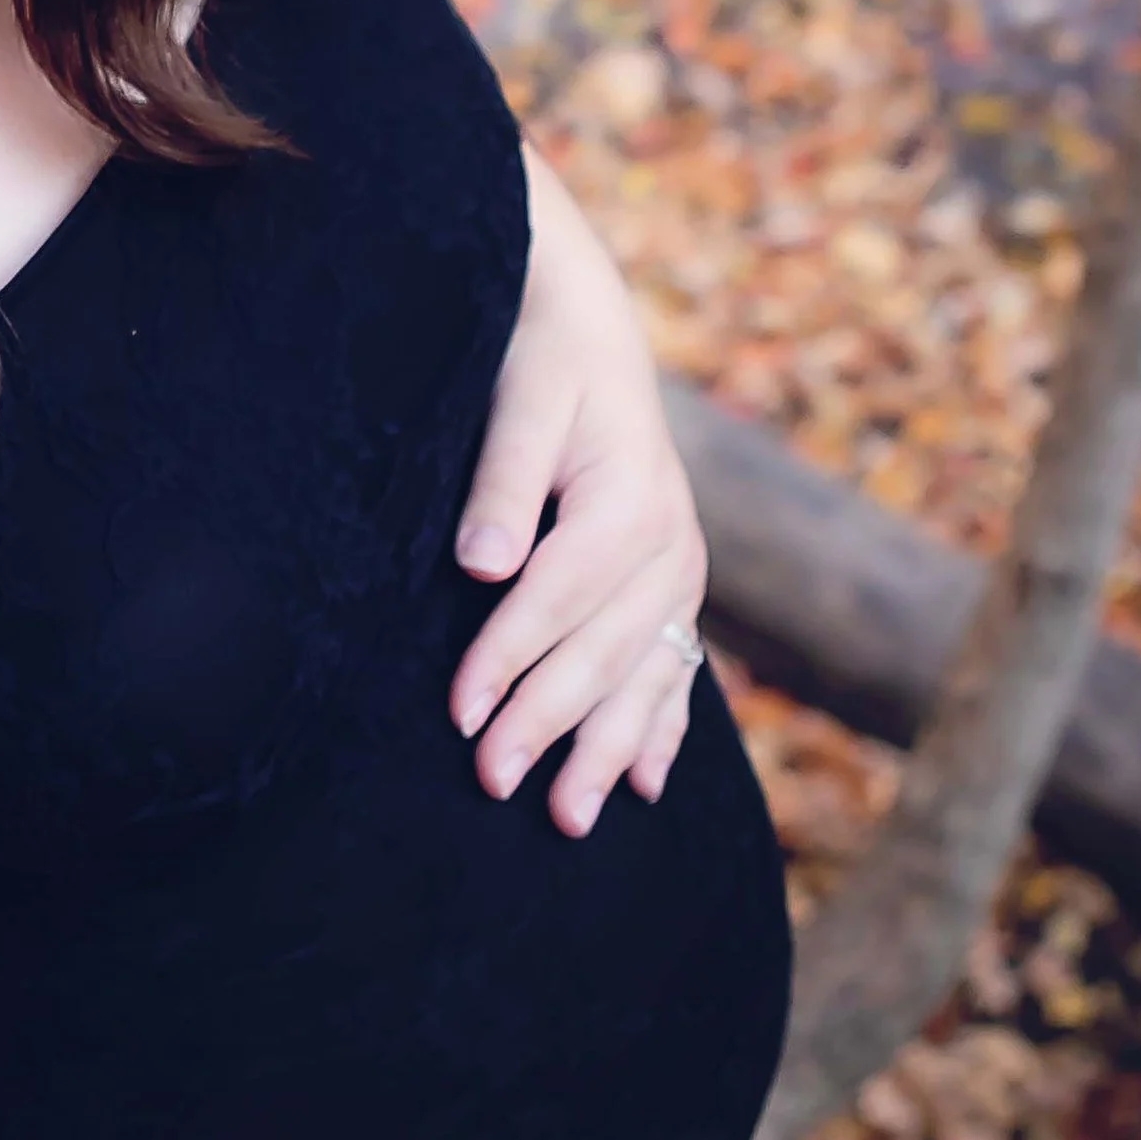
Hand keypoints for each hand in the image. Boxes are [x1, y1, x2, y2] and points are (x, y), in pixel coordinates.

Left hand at [452, 148, 707, 837]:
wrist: (588, 319)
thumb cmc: (539, 354)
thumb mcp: (518, 397)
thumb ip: (501, 483)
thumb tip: (480, 567)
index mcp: (628, 501)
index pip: (556, 598)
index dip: (507, 660)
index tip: (459, 714)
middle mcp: (669, 544)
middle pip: (602, 653)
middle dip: (547, 724)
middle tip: (491, 785)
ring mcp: (681, 569)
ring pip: (644, 676)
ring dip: (605, 750)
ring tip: (567, 820)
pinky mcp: (677, 582)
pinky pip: (677, 668)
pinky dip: (660, 728)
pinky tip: (642, 784)